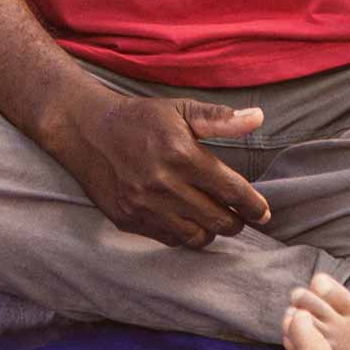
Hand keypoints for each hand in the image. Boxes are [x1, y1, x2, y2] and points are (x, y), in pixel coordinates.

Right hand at [38, 92, 274, 247]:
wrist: (86, 130)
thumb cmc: (140, 118)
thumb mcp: (180, 109)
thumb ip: (220, 119)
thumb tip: (259, 118)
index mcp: (183, 155)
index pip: (232, 191)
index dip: (253, 205)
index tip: (263, 212)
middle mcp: (165, 185)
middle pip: (219, 220)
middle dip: (237, 221)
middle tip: (240, 216)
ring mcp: (145, 206)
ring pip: (196, 236)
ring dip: (211, 231)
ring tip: (214, 219)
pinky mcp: (129, 220)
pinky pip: (169, 239)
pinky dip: (185, 235)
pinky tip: (188, 221)